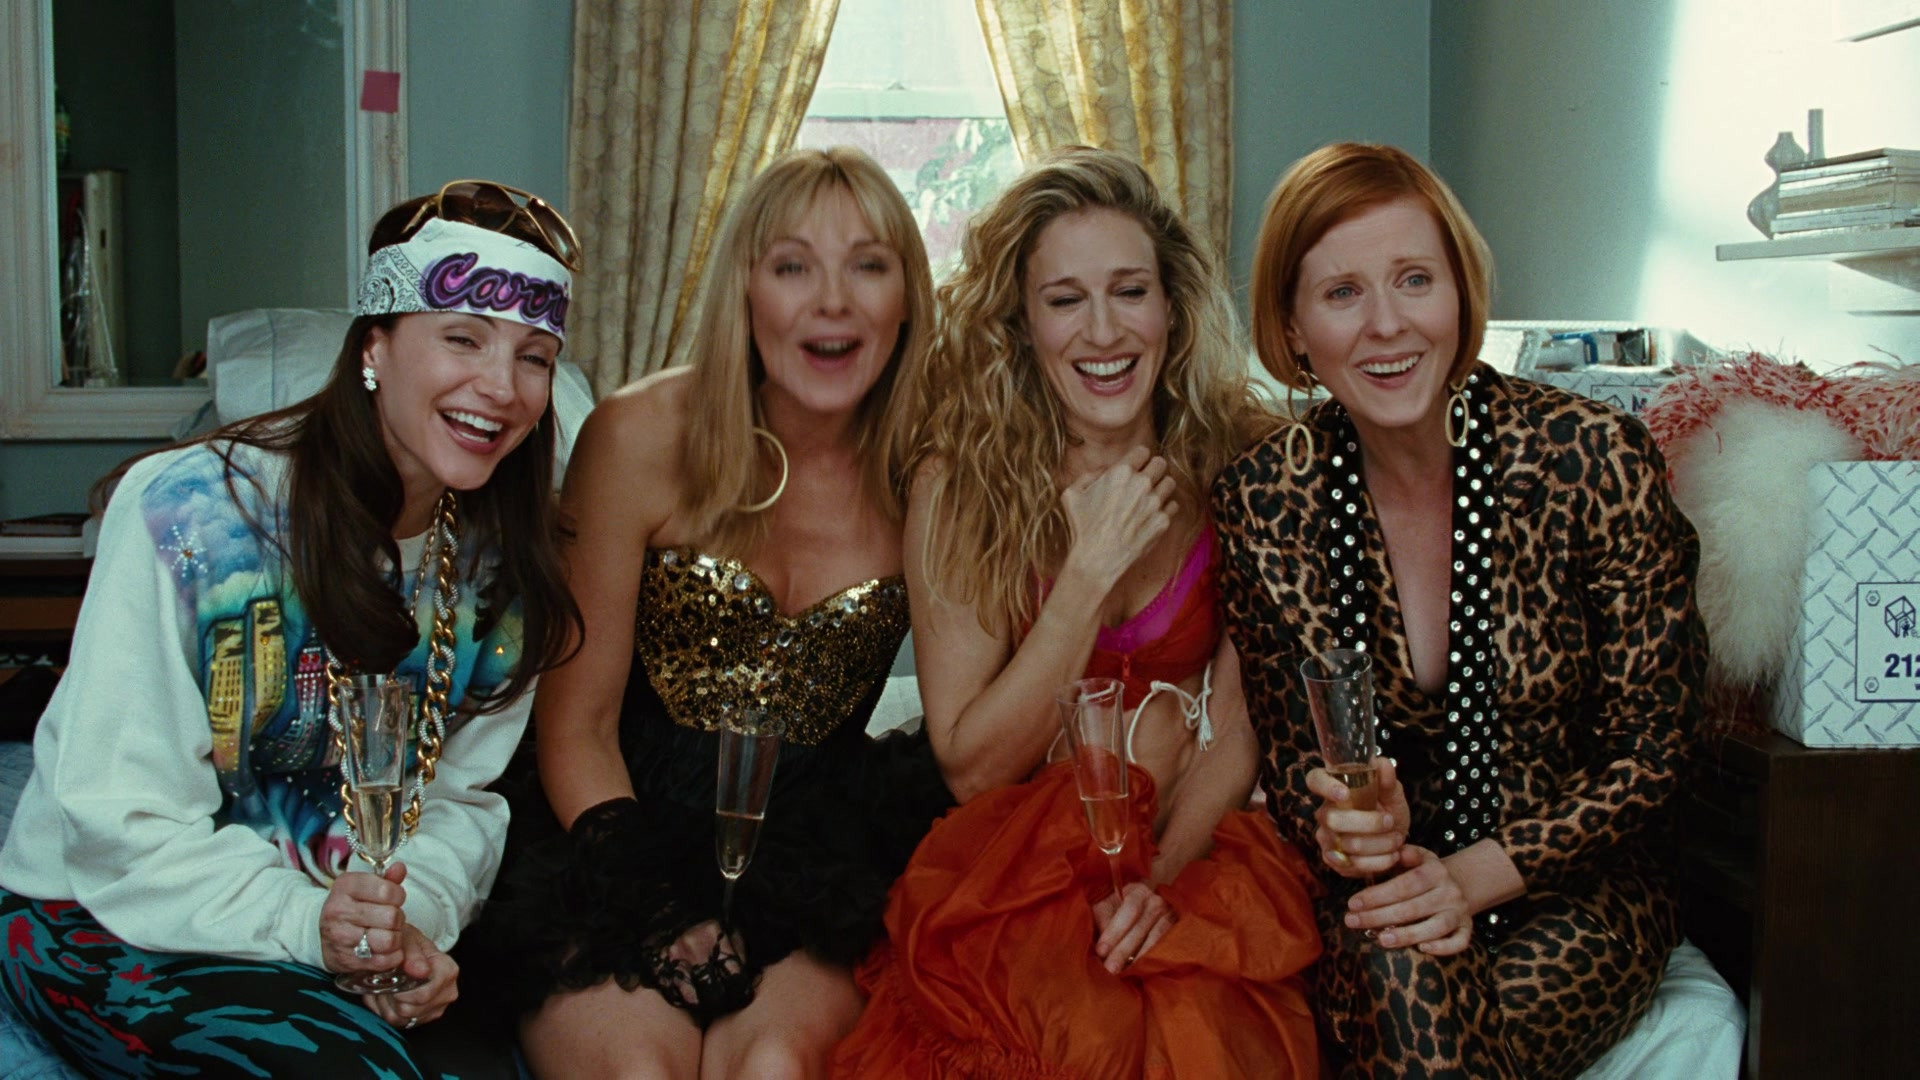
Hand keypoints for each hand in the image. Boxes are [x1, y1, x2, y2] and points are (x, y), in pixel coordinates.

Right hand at [320, 861, 407, 973]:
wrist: (323, 936)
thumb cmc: (354, 909)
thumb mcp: (368, 888)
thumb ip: (388, 879)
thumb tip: (400, 868)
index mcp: (345, 886)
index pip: (387, 890)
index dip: (398, 896)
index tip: (393, 899)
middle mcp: (338, 911)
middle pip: (391, 916)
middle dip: (397, 918)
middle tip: (389, 919)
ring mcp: (340, 938)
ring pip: (388, 940)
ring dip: (395, 938)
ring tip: (387, 933)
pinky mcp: (347, 960)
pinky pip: (384, 961)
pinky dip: (392, 956)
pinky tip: (384, 949)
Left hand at [362, 924, 458, 1029]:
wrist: (404, 949)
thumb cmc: (407, 944)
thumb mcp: (407, 939)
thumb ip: (413, 955)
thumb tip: (421, 971)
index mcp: (448, 971)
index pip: (424, 994)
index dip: (402, 989)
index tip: (393, 978)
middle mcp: (447, 992)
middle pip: (411, 1009)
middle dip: (393, 995)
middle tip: (387, 980)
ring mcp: (436, 1008)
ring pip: (403, 1017)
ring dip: (388, 1002)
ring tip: (388, 985)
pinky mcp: (423, 1018)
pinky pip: (398, 1022)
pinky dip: (388, 1009)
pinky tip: (389, 995)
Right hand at [1059, 446, 1176, 590]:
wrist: (1097, 559)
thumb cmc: (1082, 527)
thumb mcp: (1071, 494)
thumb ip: (1088, 475)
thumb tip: (1104, 470)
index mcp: (1120, 473)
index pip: (1143, 451)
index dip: (1138, 459)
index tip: (1135, 468)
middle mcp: (1141, 484)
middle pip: (1161, 463)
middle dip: (1153, 469)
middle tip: (1145, 480)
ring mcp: (1154, 503)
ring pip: (1170, 482)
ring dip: (1161, 487)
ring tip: (1151, 496)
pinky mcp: (1163, 521)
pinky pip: (1173, 505)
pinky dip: (1165, 508)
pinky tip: (1152, 514)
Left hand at [1090, 881, 1174, 973]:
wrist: (1141, 911)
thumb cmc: (1116, 909)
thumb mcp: (1105, 907)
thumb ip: (1102, 920)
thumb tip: (1103, 944)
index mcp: (1137, 891)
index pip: (1129, 910)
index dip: (1115, 931)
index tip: (1101, 950)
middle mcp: (1156, 902)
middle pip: (1140, 928)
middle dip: (1123, 950)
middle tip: (1110, 968)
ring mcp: (1169, 917)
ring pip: (1154, 940)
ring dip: (1137, 958)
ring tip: (1123, 972)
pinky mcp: (1176, 932)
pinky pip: (1164, 948)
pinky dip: (1151, 960)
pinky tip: (1139, 970)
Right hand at [1308, 757, 1408, 877]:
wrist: (1394, 842)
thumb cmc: (1388, 811)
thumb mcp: (1393, 795)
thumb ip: (1388, 781)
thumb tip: (1383, 764)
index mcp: (1334, 789)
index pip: (1315, 780)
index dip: (1325, 787)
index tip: (1344, 794)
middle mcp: (1324, 813)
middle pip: (1333, 819)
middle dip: (1369, 823)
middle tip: (1391, 821)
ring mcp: (1326, 838)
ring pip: (1348, 845)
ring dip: (1380, 844)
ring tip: (1397, 840)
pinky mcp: (1333, 860)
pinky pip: (1353, 865)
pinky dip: (1378, 862)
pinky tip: (1392, 857)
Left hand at [1344, 845, 1472, 955]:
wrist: (1460, 883)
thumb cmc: (1426, 872)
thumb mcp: (1417, 856)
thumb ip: (1403, 854)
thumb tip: (1393, 852)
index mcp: (1435, 871)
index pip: (1403, 885)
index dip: (1377, 895)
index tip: (1353, 903)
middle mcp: (1450, 892)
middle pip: (1413, 908)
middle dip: (1379, 917)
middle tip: (1352, 922)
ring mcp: (1460, 912)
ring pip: (1436, 927)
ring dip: (1407, 935)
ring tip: (1382, 939)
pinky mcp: (1467, 928)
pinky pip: (1460, 942)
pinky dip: (1443, 948)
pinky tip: (1421, 949)